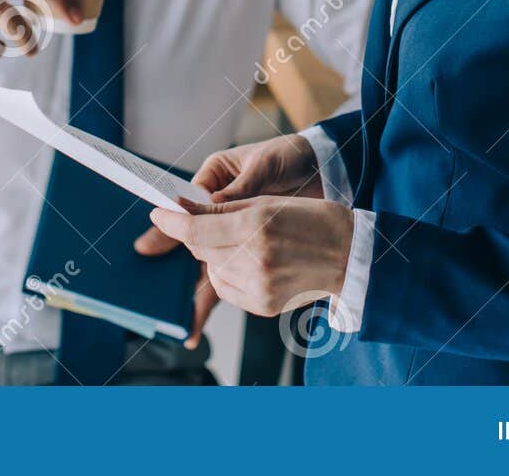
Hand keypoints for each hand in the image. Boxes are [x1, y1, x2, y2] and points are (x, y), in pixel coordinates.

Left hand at [132, 133, 323, 341]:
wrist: (349, 256)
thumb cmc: (312, 221)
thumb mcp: (268, 202)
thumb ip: (223, 208)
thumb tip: (183, 207)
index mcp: (256, 227)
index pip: (196, 228)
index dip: (172, 219)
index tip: (158, 212)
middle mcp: (255, 260)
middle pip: (200, 248)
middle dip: (199, 233)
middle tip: (216, 222)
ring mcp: (259, 287)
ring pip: (212, 268)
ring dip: (216, 254)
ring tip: (247, 242)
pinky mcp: (261, 306)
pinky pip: (226, 288)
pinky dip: (228, 273)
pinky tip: (250, 262)